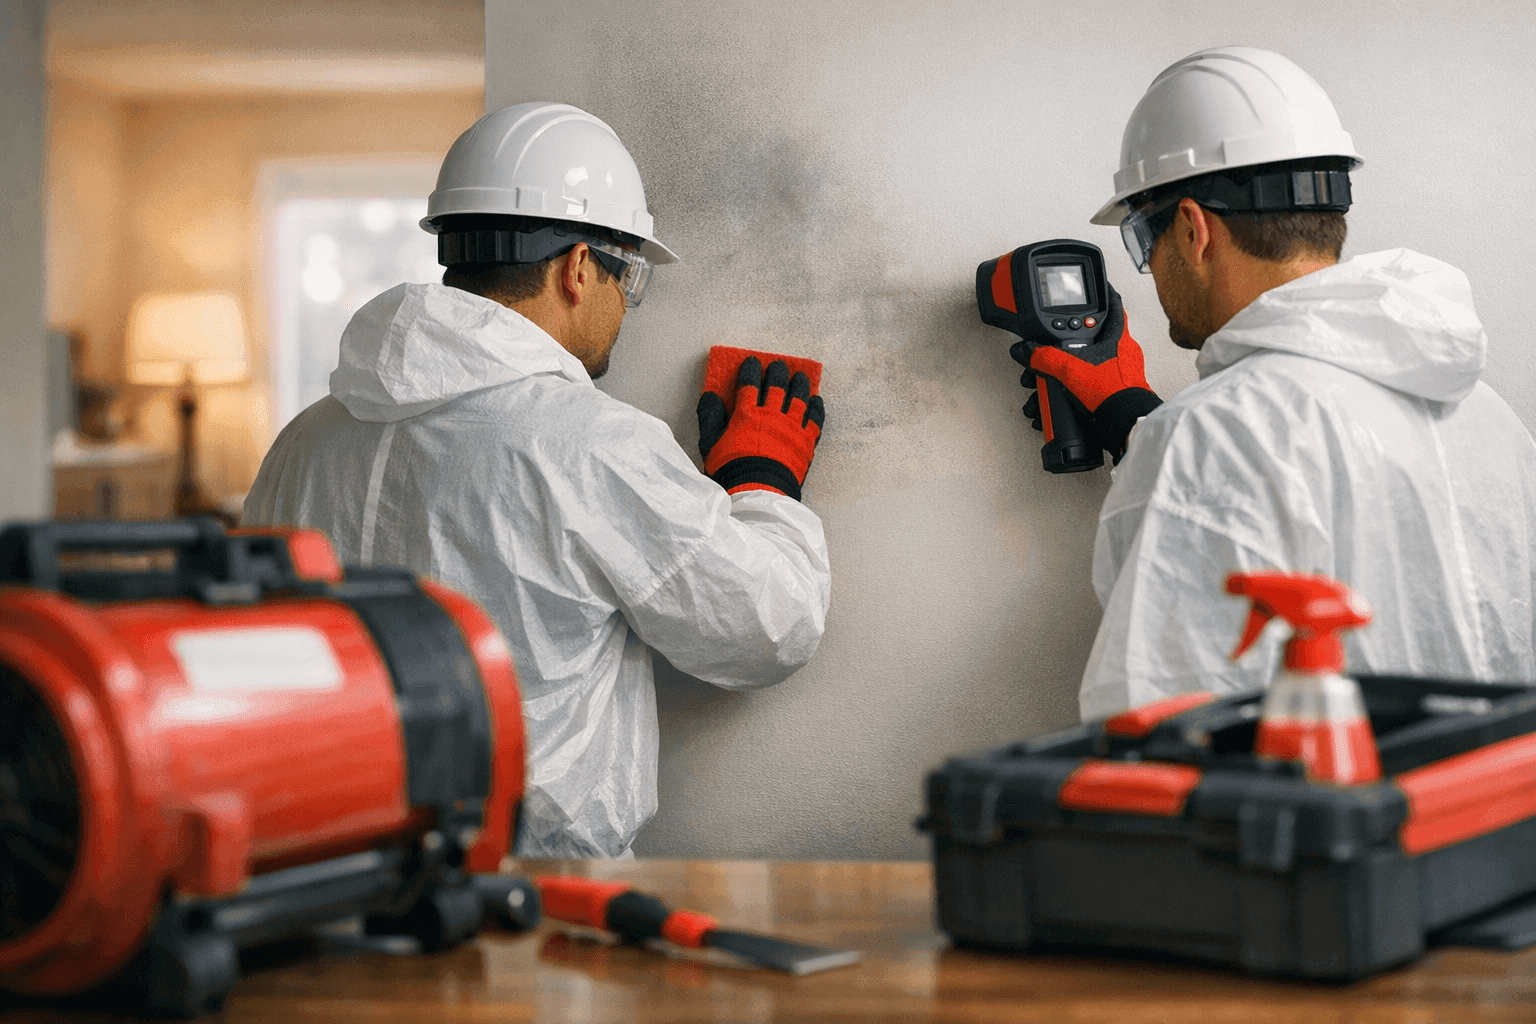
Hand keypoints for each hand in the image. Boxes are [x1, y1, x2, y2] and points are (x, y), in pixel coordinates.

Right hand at [697, 357, 824, 499]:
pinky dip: (816, 408)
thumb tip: (709, 396)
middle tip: (778, 366)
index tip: (752, 362)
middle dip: (778, 372)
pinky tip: (815, 400)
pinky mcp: (806, 442)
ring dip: (799, 384)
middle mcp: (771, 416)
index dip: (751, 370)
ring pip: (799, 398)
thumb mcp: (711, 445)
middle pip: (777, 386)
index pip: (750, 383)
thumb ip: (710, 418)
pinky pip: (815, 419)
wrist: (757, 493)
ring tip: (800, 376)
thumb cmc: (732, 471)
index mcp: (747, 415)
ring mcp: (791, 428)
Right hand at [1012, 284, 1161, 460]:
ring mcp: (1118, 374)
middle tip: (1055, 349)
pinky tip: (1058, 404)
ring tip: (1048, 385)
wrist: (1125, 424)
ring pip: (1087, 366)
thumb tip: (1028, 351)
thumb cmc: (1112, 392)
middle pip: (1092, 340)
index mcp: (1116, 338)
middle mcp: (1120, 354)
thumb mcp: (1070, 369)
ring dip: (1064, 377)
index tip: (1097, 290)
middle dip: (1067, 348)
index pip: (1112, 307)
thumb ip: (1045, 357)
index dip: (1104, 296)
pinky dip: (1070, 395)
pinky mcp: (1112, 394)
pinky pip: (1088, 388)